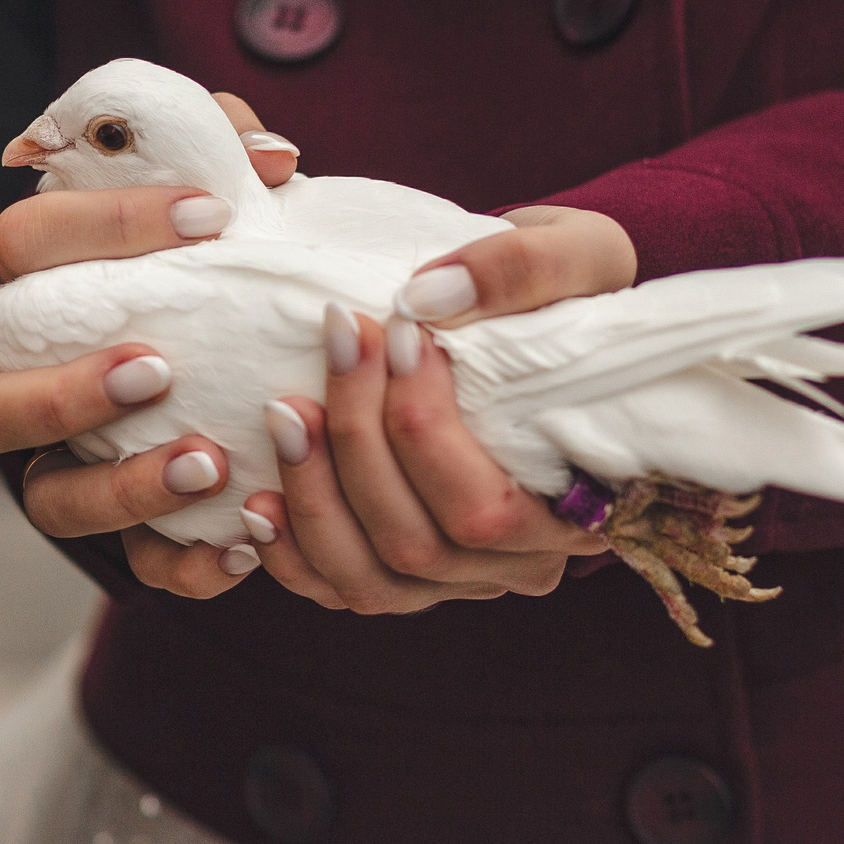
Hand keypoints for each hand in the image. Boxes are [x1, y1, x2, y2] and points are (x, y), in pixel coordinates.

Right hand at [0, 93, 300, 597]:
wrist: (255, 351)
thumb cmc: (215, 255)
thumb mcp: (223, 194)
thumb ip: (230, 152)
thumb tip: (266, 158)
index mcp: (33, 287)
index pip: (25, 245)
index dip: (104, 227)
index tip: (212, 215)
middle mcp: (23, 382)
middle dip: (63, 393)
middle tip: (157, 369)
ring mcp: (65, 463)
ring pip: (50, 497)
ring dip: (123, 486)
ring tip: (209, 464)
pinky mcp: (126, 526)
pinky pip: (137, 561)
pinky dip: (186, 561)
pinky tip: (244, 543)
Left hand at [240, 204, 635, 612]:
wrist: (547, 307)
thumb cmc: (576, 288)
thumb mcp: (580, 253)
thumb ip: (523, 269)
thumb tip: (426, 299)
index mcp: (584, 502)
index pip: (486, 510)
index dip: (423, 434)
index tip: (394, 332)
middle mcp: (527, 558)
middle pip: (419, 543)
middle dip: (356, 442)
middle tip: (336, 342)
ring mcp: (464, 577)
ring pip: (371, 580)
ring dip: (313, 496)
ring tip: (283, 410)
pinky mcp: (409, 573)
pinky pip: (338, 590)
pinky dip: (291, 552)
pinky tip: (259, 498)